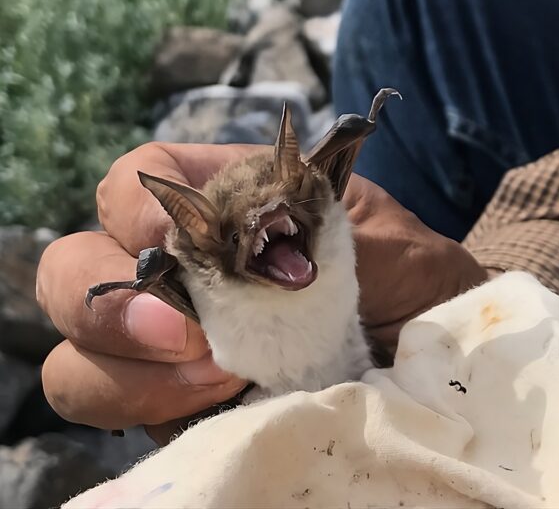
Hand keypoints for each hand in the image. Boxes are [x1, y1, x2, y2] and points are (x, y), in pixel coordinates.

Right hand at [37, 142, 486, 442]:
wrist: (441, 364)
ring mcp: (169, 348)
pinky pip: (123, 417)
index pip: (136, 182)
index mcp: (222, 209)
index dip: (135, 207)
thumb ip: (320, 221)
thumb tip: (256, 244)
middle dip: (109, 304)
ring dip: (130, 372)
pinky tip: (223, 405)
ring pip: (79, 355)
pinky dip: (155, 414)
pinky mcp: (178, 408)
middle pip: (75, 269)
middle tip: (188, 335)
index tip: (176, 240)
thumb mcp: (384, 239)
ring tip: (222, 376)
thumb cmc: (415, 287)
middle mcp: (180, 274)